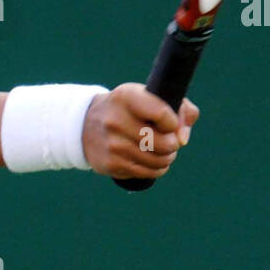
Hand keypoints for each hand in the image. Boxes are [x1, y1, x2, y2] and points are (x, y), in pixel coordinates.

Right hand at [82, 84, 199, 178]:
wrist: (86, 125)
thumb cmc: (128, 109)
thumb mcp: (149, 96)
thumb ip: (180, 109)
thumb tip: (183, 139)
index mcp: (126, 97)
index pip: (163, 114)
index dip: (174, 122)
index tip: (169, 123)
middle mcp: (115, 121)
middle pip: (164, 143)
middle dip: (173, 144)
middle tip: (168, 141)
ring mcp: (112, 145)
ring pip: (158, 161)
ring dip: (166, 158)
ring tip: (162, 151)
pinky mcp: (111, 164)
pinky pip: (147, 173)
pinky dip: (156, 169)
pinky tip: (152, 161)